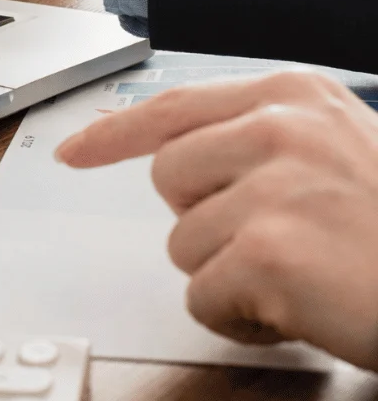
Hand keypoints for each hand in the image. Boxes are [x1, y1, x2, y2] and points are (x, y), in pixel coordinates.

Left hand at [55, 71, 377, 369]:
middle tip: (280, 237)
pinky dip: (241, 318)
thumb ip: (258, 140)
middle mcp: (282, 126)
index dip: (114, 134)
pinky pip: (202, 296)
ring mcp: (275, 184)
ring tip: (300, 274)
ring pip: (182, 243)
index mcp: (294, 94)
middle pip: (167, 178)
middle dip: (207, 219)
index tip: (74, 151)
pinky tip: (299, 309)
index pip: (173, 106)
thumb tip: (167, 152)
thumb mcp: (337, 152)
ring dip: (229, 274)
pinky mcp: (268, 249)